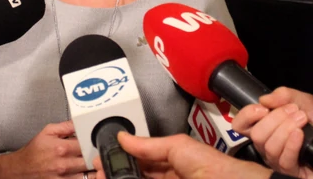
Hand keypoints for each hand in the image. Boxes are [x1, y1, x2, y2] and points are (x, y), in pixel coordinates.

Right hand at [10, 120, 94, 177]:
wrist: (21, 168)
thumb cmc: (35, 150)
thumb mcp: (48, 131)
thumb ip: (66, 126)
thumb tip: (80, 122)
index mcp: (62, 147)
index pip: (87, 144)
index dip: (95, 143)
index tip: (100, 141)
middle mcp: (64, 164)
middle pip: (91, 161)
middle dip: (97, 157)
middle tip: (101, 153)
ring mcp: (64, 177)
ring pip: (90, 175)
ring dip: (96, 170)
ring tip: (98, 164)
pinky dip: (87, 177)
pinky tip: (90, 173)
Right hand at [93, 132, 273, 178]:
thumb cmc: (214, 167)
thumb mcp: (177, 147)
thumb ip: (148, 144)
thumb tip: (124, 137)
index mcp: (172, 162)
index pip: (140, 160)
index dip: (121, 159)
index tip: (103, 160)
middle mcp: (169, 176)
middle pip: (137, 175)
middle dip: (116, 173)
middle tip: (99, 173)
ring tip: (103, 178)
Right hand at [232, 87, 312, 178]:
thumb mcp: (308, 103)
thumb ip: (286, 96)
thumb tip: (264, 98)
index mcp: (272, 128)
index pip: (244, 125)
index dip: (247, 115)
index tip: (262, 108)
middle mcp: (272, 146)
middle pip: (257, 134)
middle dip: (276, 119)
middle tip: (297, 113)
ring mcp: (282, 162)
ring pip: (268, 147)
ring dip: (286, 129)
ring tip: (304, 122)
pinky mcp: (292, 174)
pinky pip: (283, 159)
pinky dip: (291, 144)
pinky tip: (301, 135)